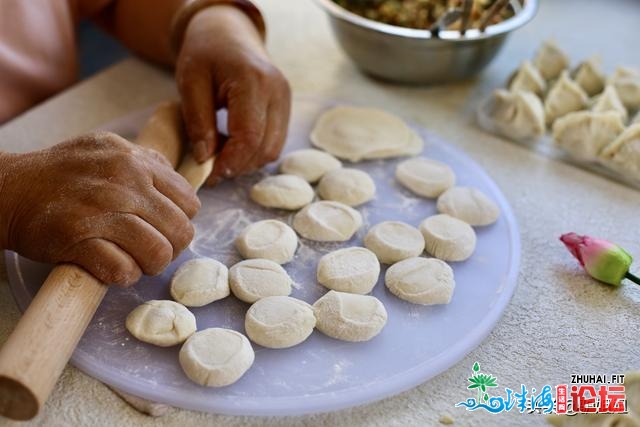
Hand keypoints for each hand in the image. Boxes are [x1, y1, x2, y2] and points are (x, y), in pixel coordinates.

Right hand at [0, 132, 199, 285]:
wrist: (8, 189)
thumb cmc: (62, 174)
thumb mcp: (108, 150)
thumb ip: (146, 163)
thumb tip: (179, 183)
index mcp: (135, 161)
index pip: (189, 202)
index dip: (180, 220)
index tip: (163, 227)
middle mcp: (124, 183)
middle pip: (180, 231)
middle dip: (171, 248)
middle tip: (151, 250)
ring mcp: (101, 212)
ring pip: (158, 253)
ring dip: (149, 265)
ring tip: (134, 261)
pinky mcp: (78, 240)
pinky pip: (123, 270)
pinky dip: (123, 275)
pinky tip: (112, 267)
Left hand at [176, 5, 290, 183]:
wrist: (228, 33)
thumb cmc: (206, 53)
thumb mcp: (190, 81)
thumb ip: (197, 120)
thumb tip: (205, 158)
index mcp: (253, 81)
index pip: (249, 136)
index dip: (231, 162)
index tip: (209, 174)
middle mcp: (277, 91)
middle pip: (265, 147)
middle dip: (238, 165)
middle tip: (211, 168)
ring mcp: (286, 100)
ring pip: (273, 150)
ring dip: (247, 161)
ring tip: (221, 154)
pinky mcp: (286, 107)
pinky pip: (275, 142)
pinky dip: (255, 151)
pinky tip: (234, 145)